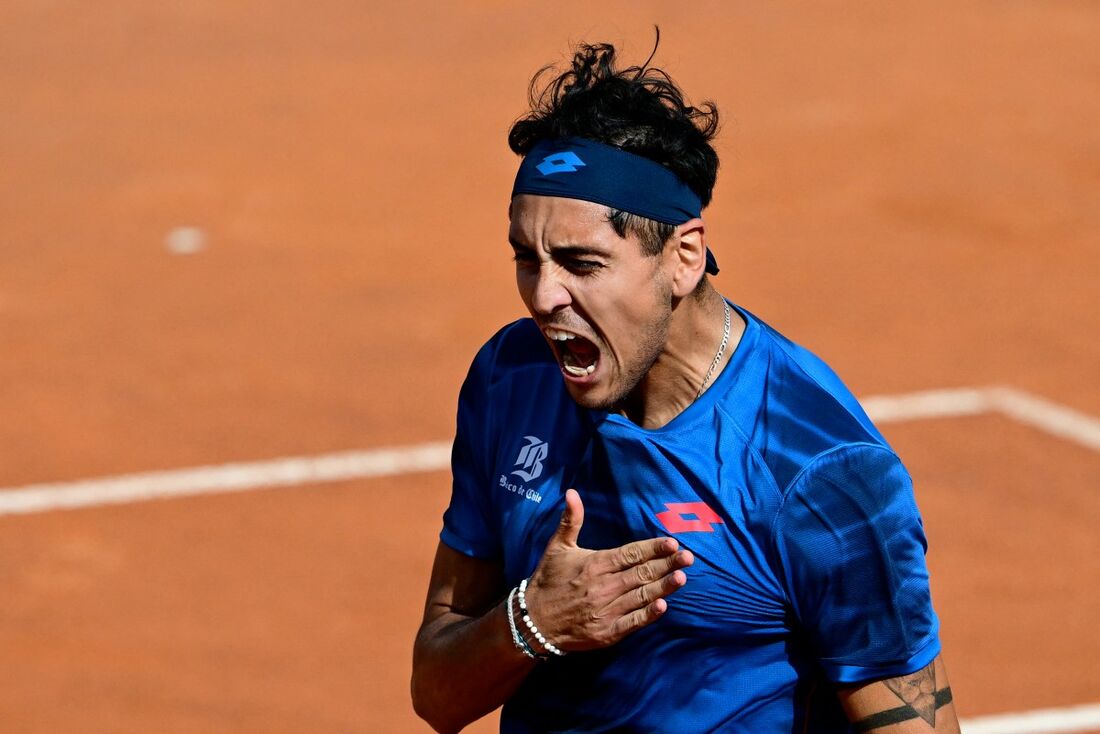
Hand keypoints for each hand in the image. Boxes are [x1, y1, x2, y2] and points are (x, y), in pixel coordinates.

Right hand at [522, 489, 693, 651]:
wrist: (533, 621)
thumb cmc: (548, 580)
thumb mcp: (557, 547)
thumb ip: (570, 520)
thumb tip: (573, 492)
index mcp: (595, 564)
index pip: (630, 553)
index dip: (653, 548)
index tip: (672, 542)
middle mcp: (603, 586)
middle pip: (641, 573)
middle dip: (666, 564)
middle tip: (689, 557)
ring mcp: (606, 611)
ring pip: (641, 596)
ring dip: (663, 587)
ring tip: (681, 577)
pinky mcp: (607, 633)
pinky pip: (632, 622)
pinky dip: (647, 615)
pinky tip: (663, 607)